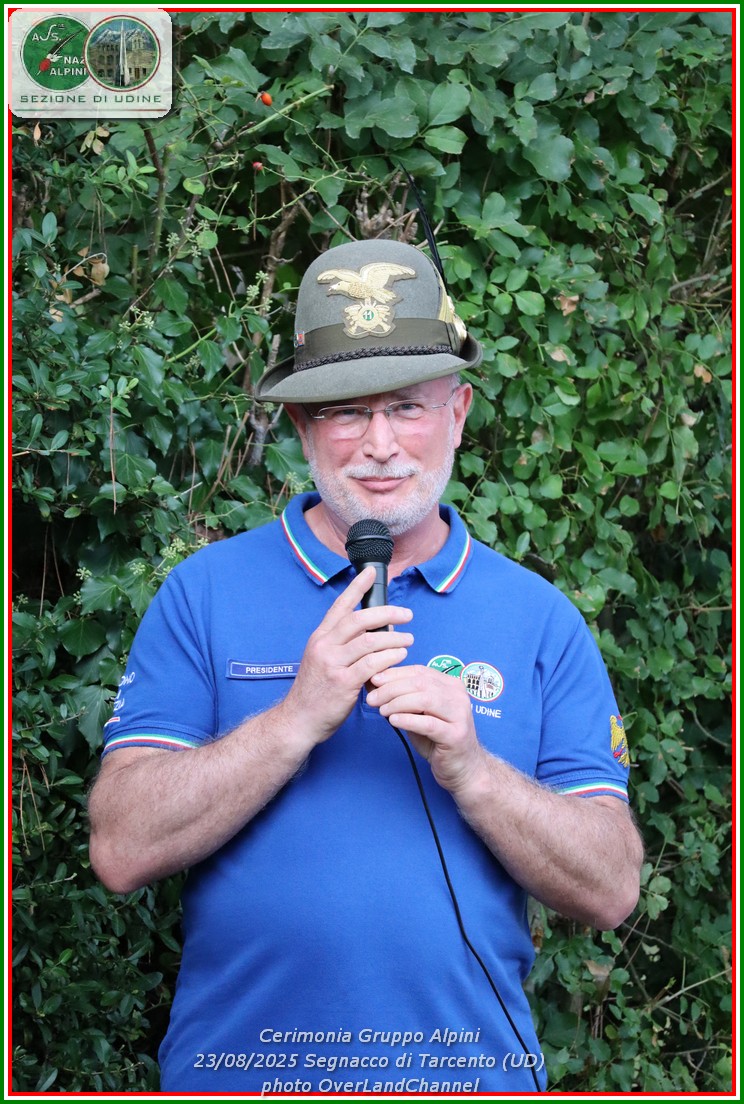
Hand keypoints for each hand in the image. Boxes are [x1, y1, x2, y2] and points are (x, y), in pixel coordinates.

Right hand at [278, 566, 413, 748]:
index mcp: (320, 638)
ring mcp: (333, 664)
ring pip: (370, 641)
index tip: (371, 573)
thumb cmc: (315, 691)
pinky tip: (400, 656)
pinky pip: (372, 664)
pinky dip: (390, 657)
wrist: (299, 720)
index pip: (340, 606)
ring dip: (394, 638)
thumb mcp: (321, 660)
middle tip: (406, 615)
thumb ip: (342, 644)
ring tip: (409, 639)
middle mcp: (325, 646)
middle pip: (359, 619)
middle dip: (387, 613)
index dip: (356, 587)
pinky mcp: (343, 683)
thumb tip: (372, 631)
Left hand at [366, 665, 484, 795]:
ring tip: (382, 711)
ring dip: (398, 703)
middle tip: (373, 698)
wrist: (463, 767)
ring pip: (424, 700)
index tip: (373, 679)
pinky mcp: (456, 735)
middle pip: (420, 683)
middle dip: (391, 689)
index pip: (419, 671)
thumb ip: (403, 698)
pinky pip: (428, 723)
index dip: (394, 674)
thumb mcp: (419, 713)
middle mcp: (458, 696)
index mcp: (451, 685)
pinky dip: (408, 720)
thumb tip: (374, 684)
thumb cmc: (438, 739)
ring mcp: (459, 715)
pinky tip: (394, 720)